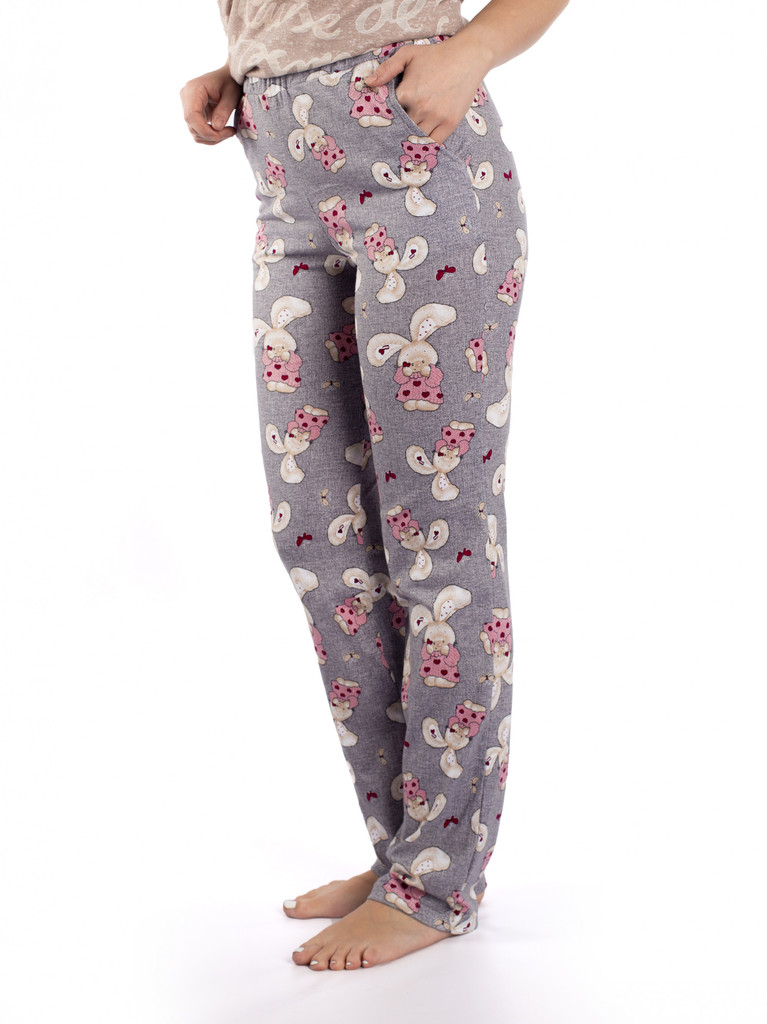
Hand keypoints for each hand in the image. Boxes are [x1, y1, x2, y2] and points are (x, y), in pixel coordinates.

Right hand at [179, 64, 241, 144]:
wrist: (228, 76)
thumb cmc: (231, 82)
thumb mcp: (232, 95)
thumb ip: (224, 111)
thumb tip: (216, 128)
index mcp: (193, 89)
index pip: (191, 116)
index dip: (205, 130)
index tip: (223, 134)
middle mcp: (186, 97)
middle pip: (193, 126)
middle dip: (212, 135)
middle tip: (231, 132)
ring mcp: (187, 106)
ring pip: (195, 131)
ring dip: (212, 138)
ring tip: (228, 131)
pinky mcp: (192, 113)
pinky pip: (198, 130)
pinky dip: (210, 136)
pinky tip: (222, 131)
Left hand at [363, 37, 492, 145]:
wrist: (468, 57)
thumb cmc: (435, 55)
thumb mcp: (407, 55)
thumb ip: (387, 69)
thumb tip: (367, 83)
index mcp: (406, 93)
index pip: (389, 114)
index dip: (386, 118)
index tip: (382, 123)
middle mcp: (420, 108)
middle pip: (401, 129)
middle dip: (397, 131)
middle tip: (391, 137)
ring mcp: (436, 117)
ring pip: (417, 138)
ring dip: (411, 140)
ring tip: (404, 142)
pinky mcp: (450, 123)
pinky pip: (434, 143)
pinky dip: (426, 145)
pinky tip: (420, 146)